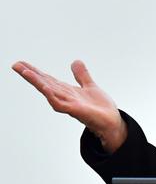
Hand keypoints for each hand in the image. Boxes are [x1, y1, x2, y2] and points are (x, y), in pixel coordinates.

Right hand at [12, 60, 126, 152]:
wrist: (112, 122)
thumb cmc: (100, 108)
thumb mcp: (90, 86)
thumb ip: (82, 75)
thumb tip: (75, 61)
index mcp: (67, 91)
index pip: (48, 79)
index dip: (35, 71)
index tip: (21, 63)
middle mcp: (64, 97)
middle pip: (44, 84)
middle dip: (30, 75)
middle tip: (15, 65)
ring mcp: (68, 104)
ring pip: (49, 91)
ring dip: (37, 82)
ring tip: (25, 72)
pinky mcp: (75, 111)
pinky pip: (60, 103)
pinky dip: (52, 95)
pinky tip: (45, 87)